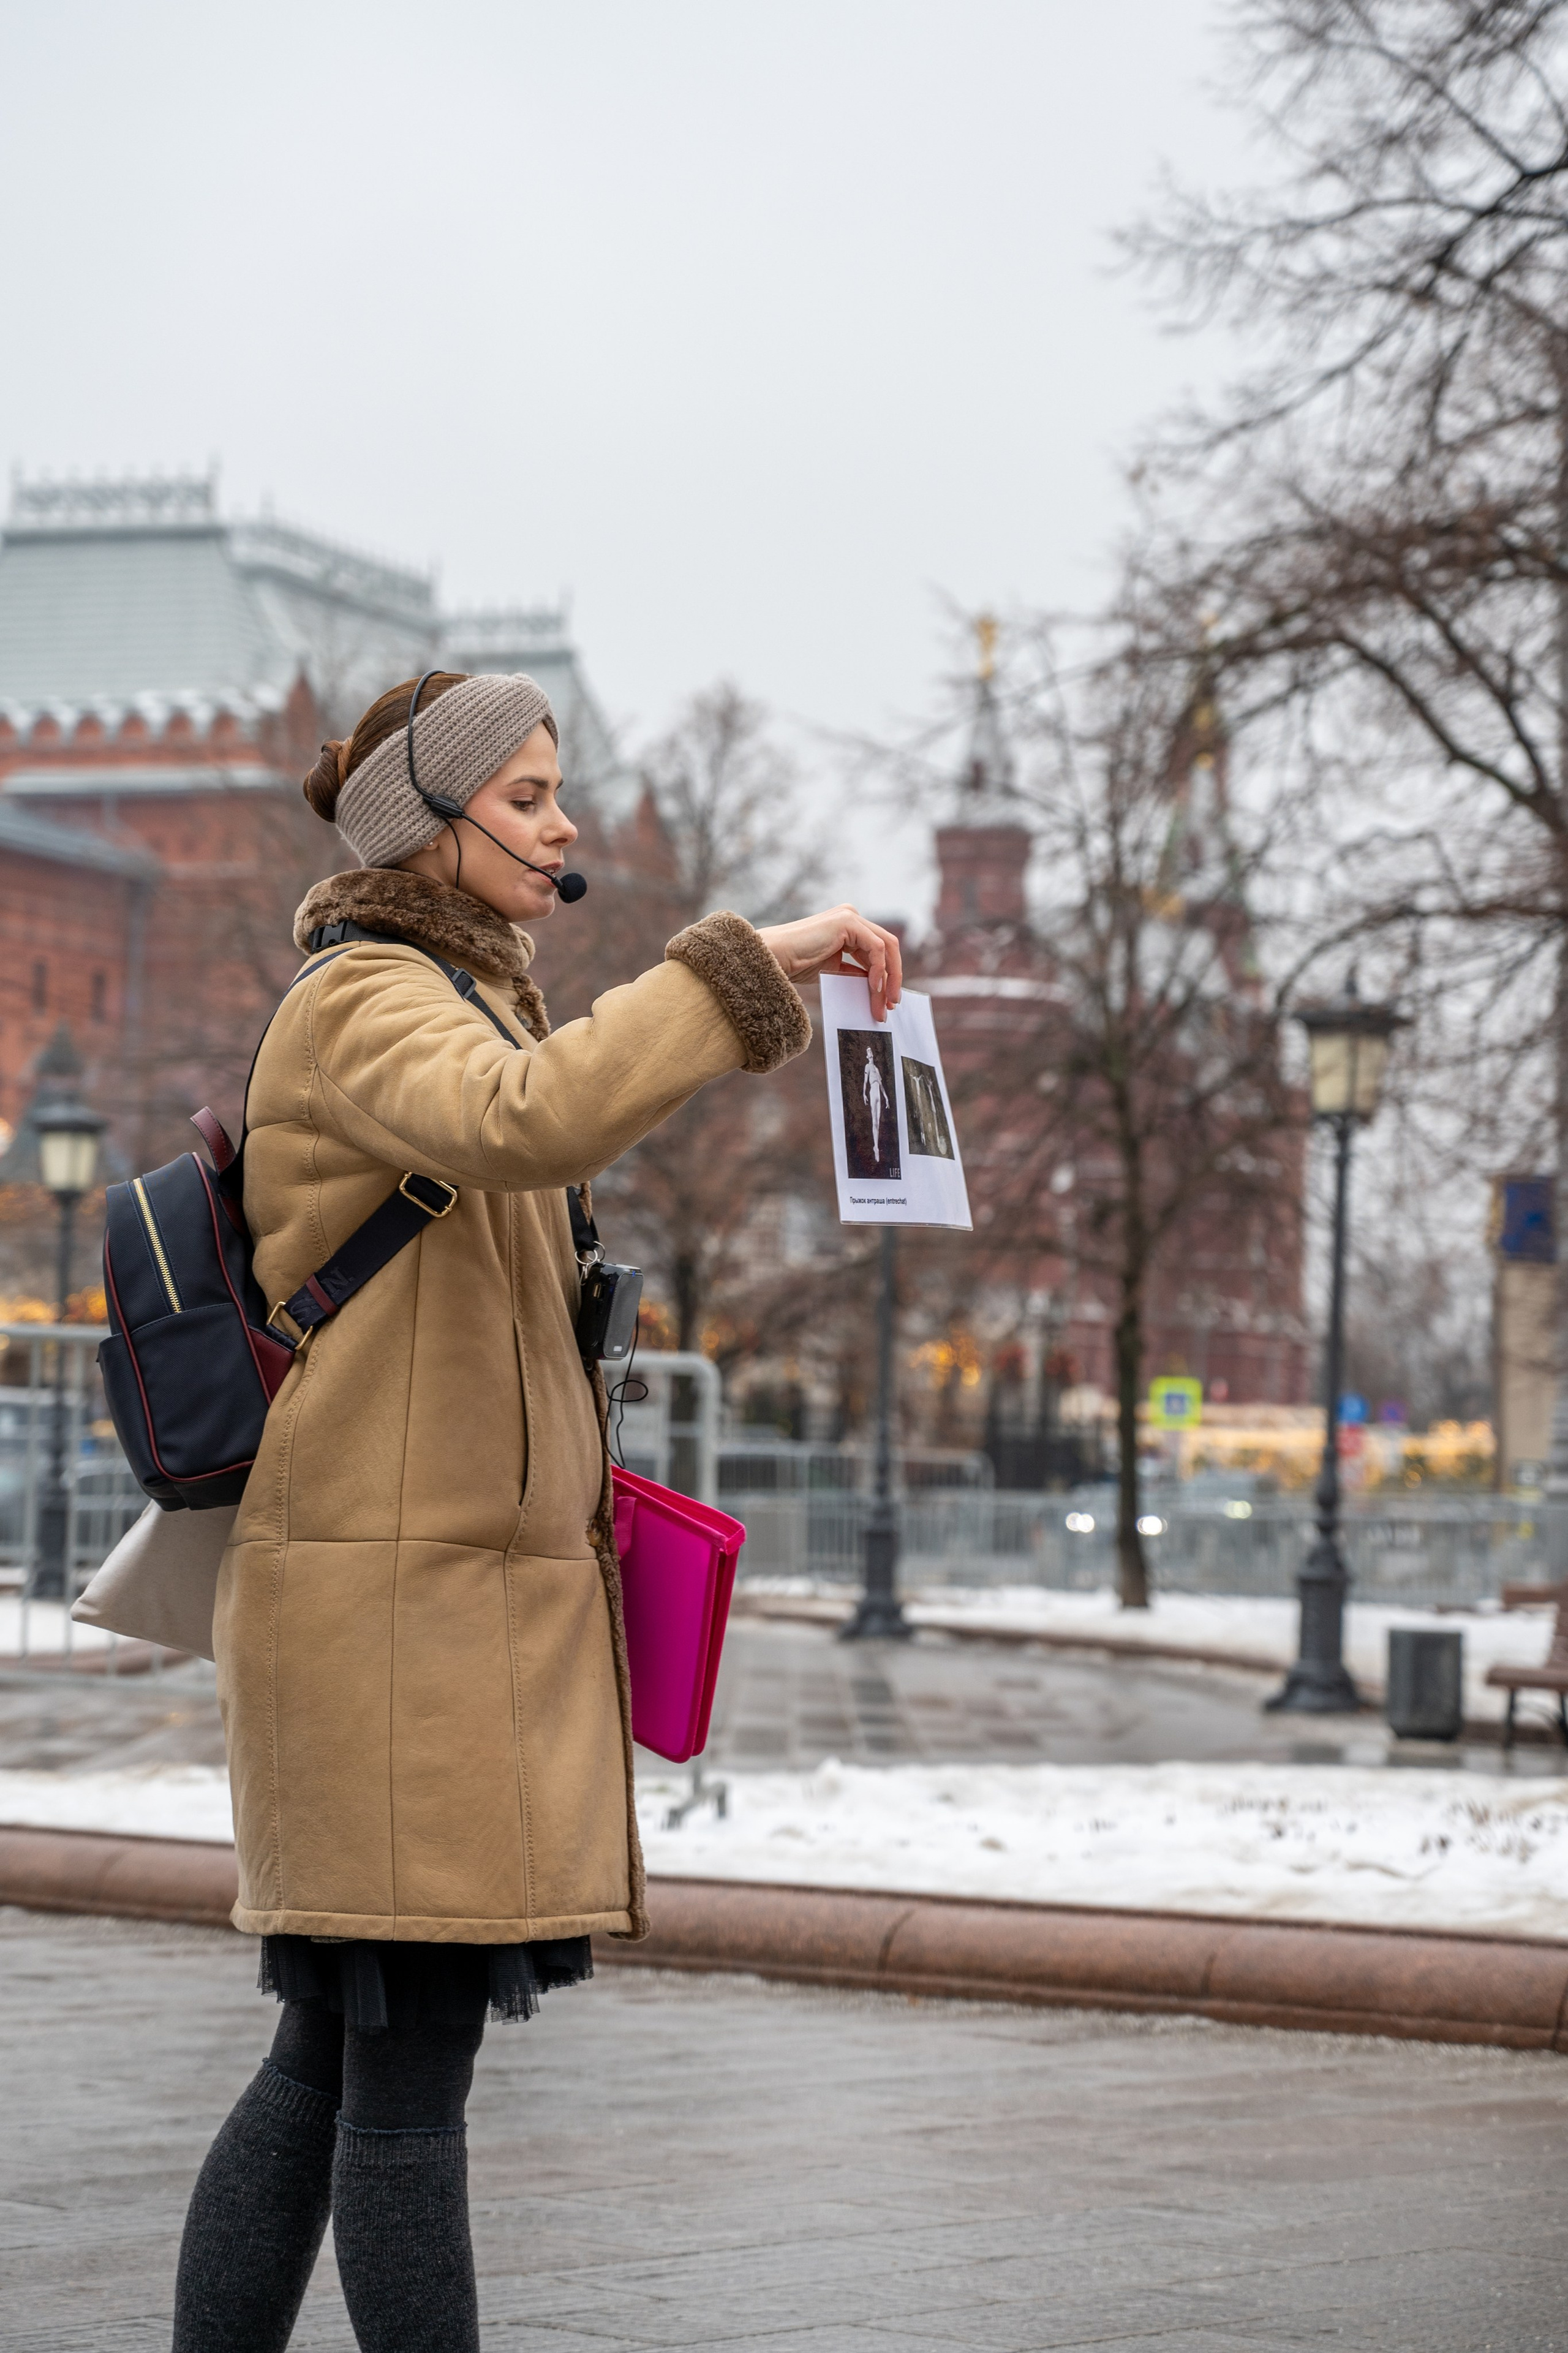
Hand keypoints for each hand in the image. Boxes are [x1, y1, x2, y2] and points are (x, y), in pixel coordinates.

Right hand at [758, 905, 903, 1020]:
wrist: (774, 958)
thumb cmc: (796, 965)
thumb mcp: (834, 970)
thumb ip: (855, 972)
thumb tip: (877, 989)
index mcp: (848, 927)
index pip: (877, 951)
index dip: (886, 976)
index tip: (887, 1001)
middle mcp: (852, 917)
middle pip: (887, 947)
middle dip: (893, 977)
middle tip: (893, 1004)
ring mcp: (850, 917)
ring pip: (886, 947)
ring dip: (889, 978)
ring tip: (884, 1003)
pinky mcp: (848, 922)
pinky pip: (876, 947)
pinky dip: (879, 969)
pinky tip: (874, 987)